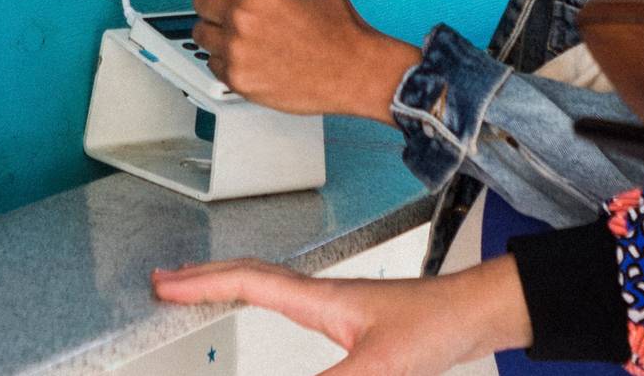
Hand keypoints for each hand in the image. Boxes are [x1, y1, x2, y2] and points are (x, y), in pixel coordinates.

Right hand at [151, 256, 531, 375]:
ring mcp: (337, 306)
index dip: (202, 283)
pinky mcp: (352, 321)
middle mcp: (322, 296)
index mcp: (320, 298)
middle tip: (166, 282)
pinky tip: (265, 308)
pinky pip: (291, 302)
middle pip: (250, 277)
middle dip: (204, 277)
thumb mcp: (379, 368)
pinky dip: (262, 299)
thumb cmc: (439, 325)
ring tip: (200, 288)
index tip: (164, 285)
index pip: (248, 283)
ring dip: (230, 283)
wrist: (479, 314)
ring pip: (270, 286)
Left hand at [188, 0, 418, 121]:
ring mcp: (238, 50)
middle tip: (239, 8)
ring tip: (245, 33)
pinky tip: (251, 54)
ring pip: (202, 32)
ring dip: (219, 29)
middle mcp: (242, 16)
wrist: (353, 69)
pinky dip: (227, 57)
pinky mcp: (238, 78)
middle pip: (201, 0)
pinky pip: (212, 61)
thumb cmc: (337, 21)